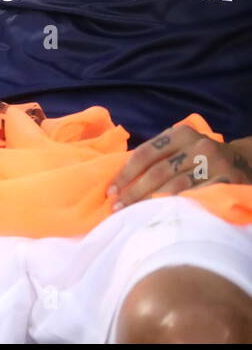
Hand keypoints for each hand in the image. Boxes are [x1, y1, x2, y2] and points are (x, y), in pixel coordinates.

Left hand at [110, 126, 251, 209]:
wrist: (244, 160)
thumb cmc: (200, 156)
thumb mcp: (181, 146)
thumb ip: (157, 155)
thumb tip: (120, 180)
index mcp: (181, 133)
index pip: (146, 153)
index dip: (126, 173)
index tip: (111, 190)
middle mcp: (199, 145)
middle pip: (158, 172)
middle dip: (135, 191)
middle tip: (118, 207)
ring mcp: (216, 163)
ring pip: (177, 186)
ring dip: (152, 202)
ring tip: (134, 214)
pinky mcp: (230, 181)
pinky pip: (198, 197)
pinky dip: (179, 207)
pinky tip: (164, 215)